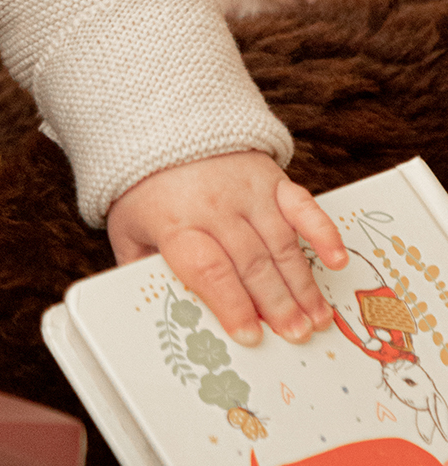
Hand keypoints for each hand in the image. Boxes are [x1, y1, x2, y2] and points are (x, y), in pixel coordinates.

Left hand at [106, 151, 347, 346]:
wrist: (162, 128)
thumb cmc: (145, 191)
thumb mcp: (128, 230)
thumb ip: (143, 271)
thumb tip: (164, 315)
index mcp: (175, 223)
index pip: (208, 269)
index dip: (231, 304)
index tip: (249, 335)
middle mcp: (214, 206)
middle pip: (251, 262)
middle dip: (276, 305)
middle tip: (296, 337)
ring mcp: (246, 191)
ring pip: (281, 244)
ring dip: (302, 285)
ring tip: (317, 319)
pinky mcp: (271, 178)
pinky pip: (302, 206)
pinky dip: (323, 233)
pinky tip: (337, 262)